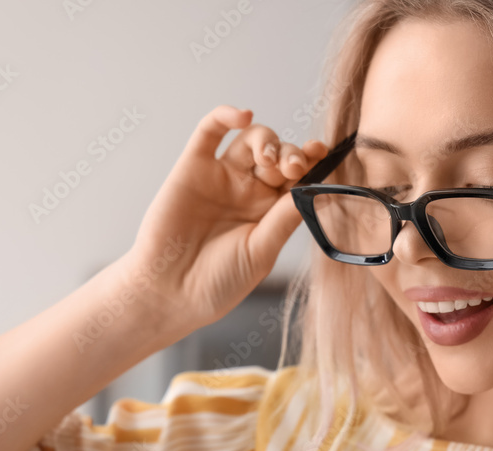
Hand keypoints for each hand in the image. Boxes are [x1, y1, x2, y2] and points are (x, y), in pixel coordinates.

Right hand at [122, 105, 328, 338]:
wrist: (170, 293)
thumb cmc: (218, 281)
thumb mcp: (261, 252)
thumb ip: (284, 218)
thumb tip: (315, 188)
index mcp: (270, 212)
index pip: (298, 177)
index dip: (311, 161)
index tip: (322, 153)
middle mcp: (248, 190)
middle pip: (279, 154)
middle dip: (290, 154)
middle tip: (292, 168)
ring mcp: (221, 177)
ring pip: (250, 139)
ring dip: (266, 140)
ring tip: (268, 160)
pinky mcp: (192, 168)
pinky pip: (209, 132)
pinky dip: (225, 116)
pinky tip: (242, 115)